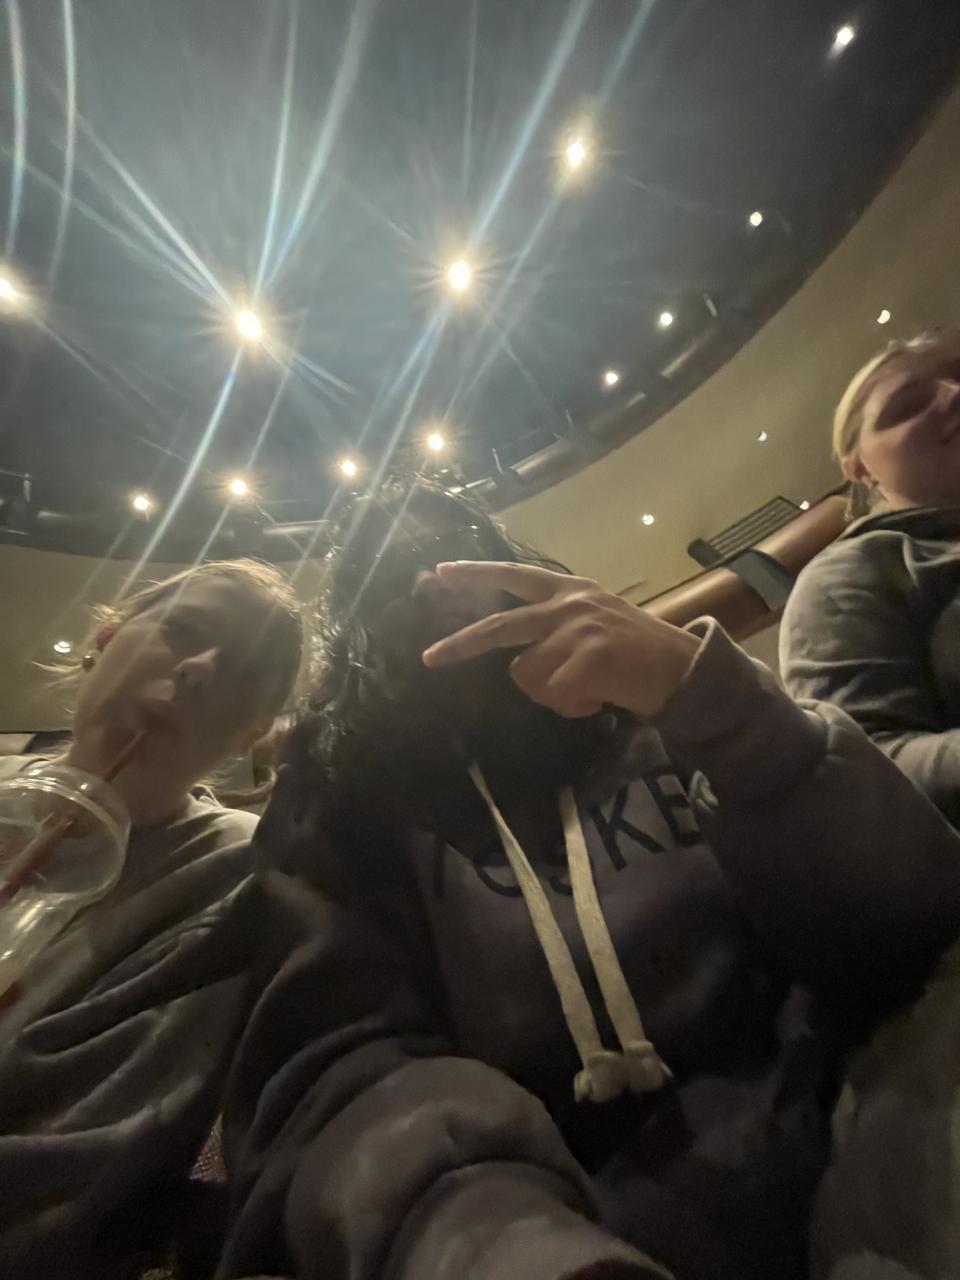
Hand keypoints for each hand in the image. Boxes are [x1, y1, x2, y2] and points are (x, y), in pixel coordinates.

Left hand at [422, 561, 699, 719]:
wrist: (684, 668)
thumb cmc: (638, 652)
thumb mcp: (595, 621)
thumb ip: (555, 625)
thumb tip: (513, 654)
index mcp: (569, 589)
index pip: (514, 576)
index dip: (476, 574)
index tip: (441, 571)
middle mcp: (569, 603)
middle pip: (499, 626)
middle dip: (460, 645)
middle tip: (429, 658)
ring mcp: (578, 629)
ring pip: (527, 674)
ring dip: (551, 693)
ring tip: (588, 686)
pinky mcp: (587, 658)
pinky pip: (553, 695)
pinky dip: (572, 706)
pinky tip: (600, 696)